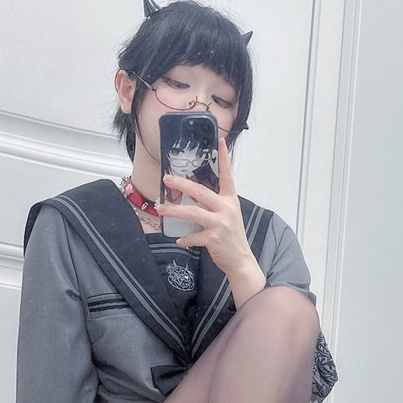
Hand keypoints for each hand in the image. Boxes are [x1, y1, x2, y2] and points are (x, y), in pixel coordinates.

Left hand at [158, 137, 255, 276]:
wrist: (241, 261)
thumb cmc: (232, 237)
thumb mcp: (228, 216)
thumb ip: (215, 205)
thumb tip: (193, 196)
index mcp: (231, 200)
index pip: (227, 176)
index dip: (224, 158)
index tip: (219, 141)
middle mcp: (227, 209)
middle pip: (201, 191)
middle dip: (182, 184)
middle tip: (167, 179)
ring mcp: (221, 223)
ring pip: (193, 212)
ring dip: (174, 210)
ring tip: (160, 209)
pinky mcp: (214, 238)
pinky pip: (193, 236)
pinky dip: (185, 238)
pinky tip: (179, 240)